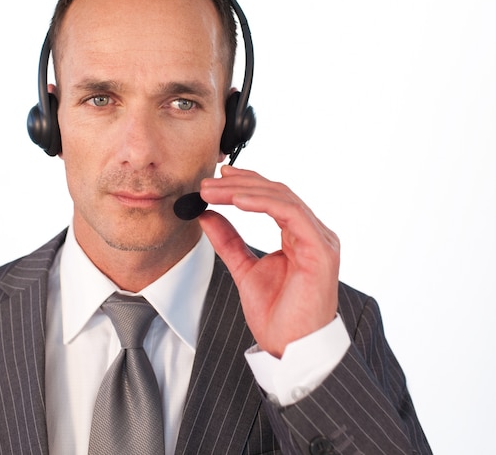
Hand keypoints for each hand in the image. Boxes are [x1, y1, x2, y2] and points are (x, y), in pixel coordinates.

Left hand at [199, 165, 339, 357]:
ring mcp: (320, 240)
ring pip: (282, 198)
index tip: (218, 178)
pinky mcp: (320, 250)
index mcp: (300, 236)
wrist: (291, 349)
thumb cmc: (277, 316)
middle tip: (208, 183)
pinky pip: (290, 214)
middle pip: (276, 192)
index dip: (246, 183)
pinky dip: (262, 203)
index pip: (273, 197)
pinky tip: (236, 200)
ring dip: (244, 190)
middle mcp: (314, 233)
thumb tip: (207, 216)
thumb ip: (229, 241)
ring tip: (214, 190)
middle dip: (239, 183)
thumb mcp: (244, 270)